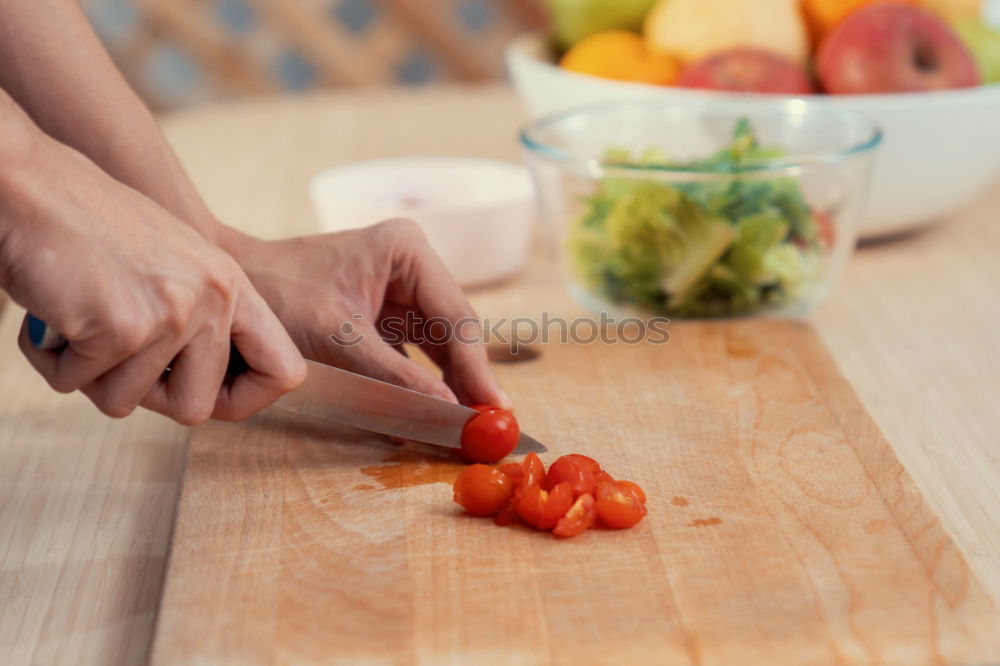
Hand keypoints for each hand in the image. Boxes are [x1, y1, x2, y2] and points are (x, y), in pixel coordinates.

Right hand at [0, 131, 305, 424]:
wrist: (30, 184)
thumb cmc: (91, 227)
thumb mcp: (176, 265)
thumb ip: (203, 319)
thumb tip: (217, 395)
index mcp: (233, 286)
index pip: (285, 371)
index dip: (245, 400)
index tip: (209, 397)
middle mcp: (213, 299)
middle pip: (195, 409)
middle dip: (144, 395)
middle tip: (112, 353)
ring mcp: (171, 314)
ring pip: (124, 402)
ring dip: (88, 373)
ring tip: (78, 317)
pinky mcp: (121, 328)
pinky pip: (75, 384)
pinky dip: (51, 359)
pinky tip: (50, 312)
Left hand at [221, 219, 509, 407]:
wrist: (233, 286)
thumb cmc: (277, 295)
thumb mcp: (338, 339)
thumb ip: (395, 376)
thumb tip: (446, 409)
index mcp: (407, 251)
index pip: (456, 317)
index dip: (477, 367)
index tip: (495, 408)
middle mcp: (413, 266)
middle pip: (454, 332)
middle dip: (468, 379)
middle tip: (488, 425)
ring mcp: (401, 291)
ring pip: (439, 346)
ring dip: (448, 386)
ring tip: (466, 428)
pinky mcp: (386, 317)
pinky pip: (414, 355)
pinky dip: (420, 385)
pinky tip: (429, 417)